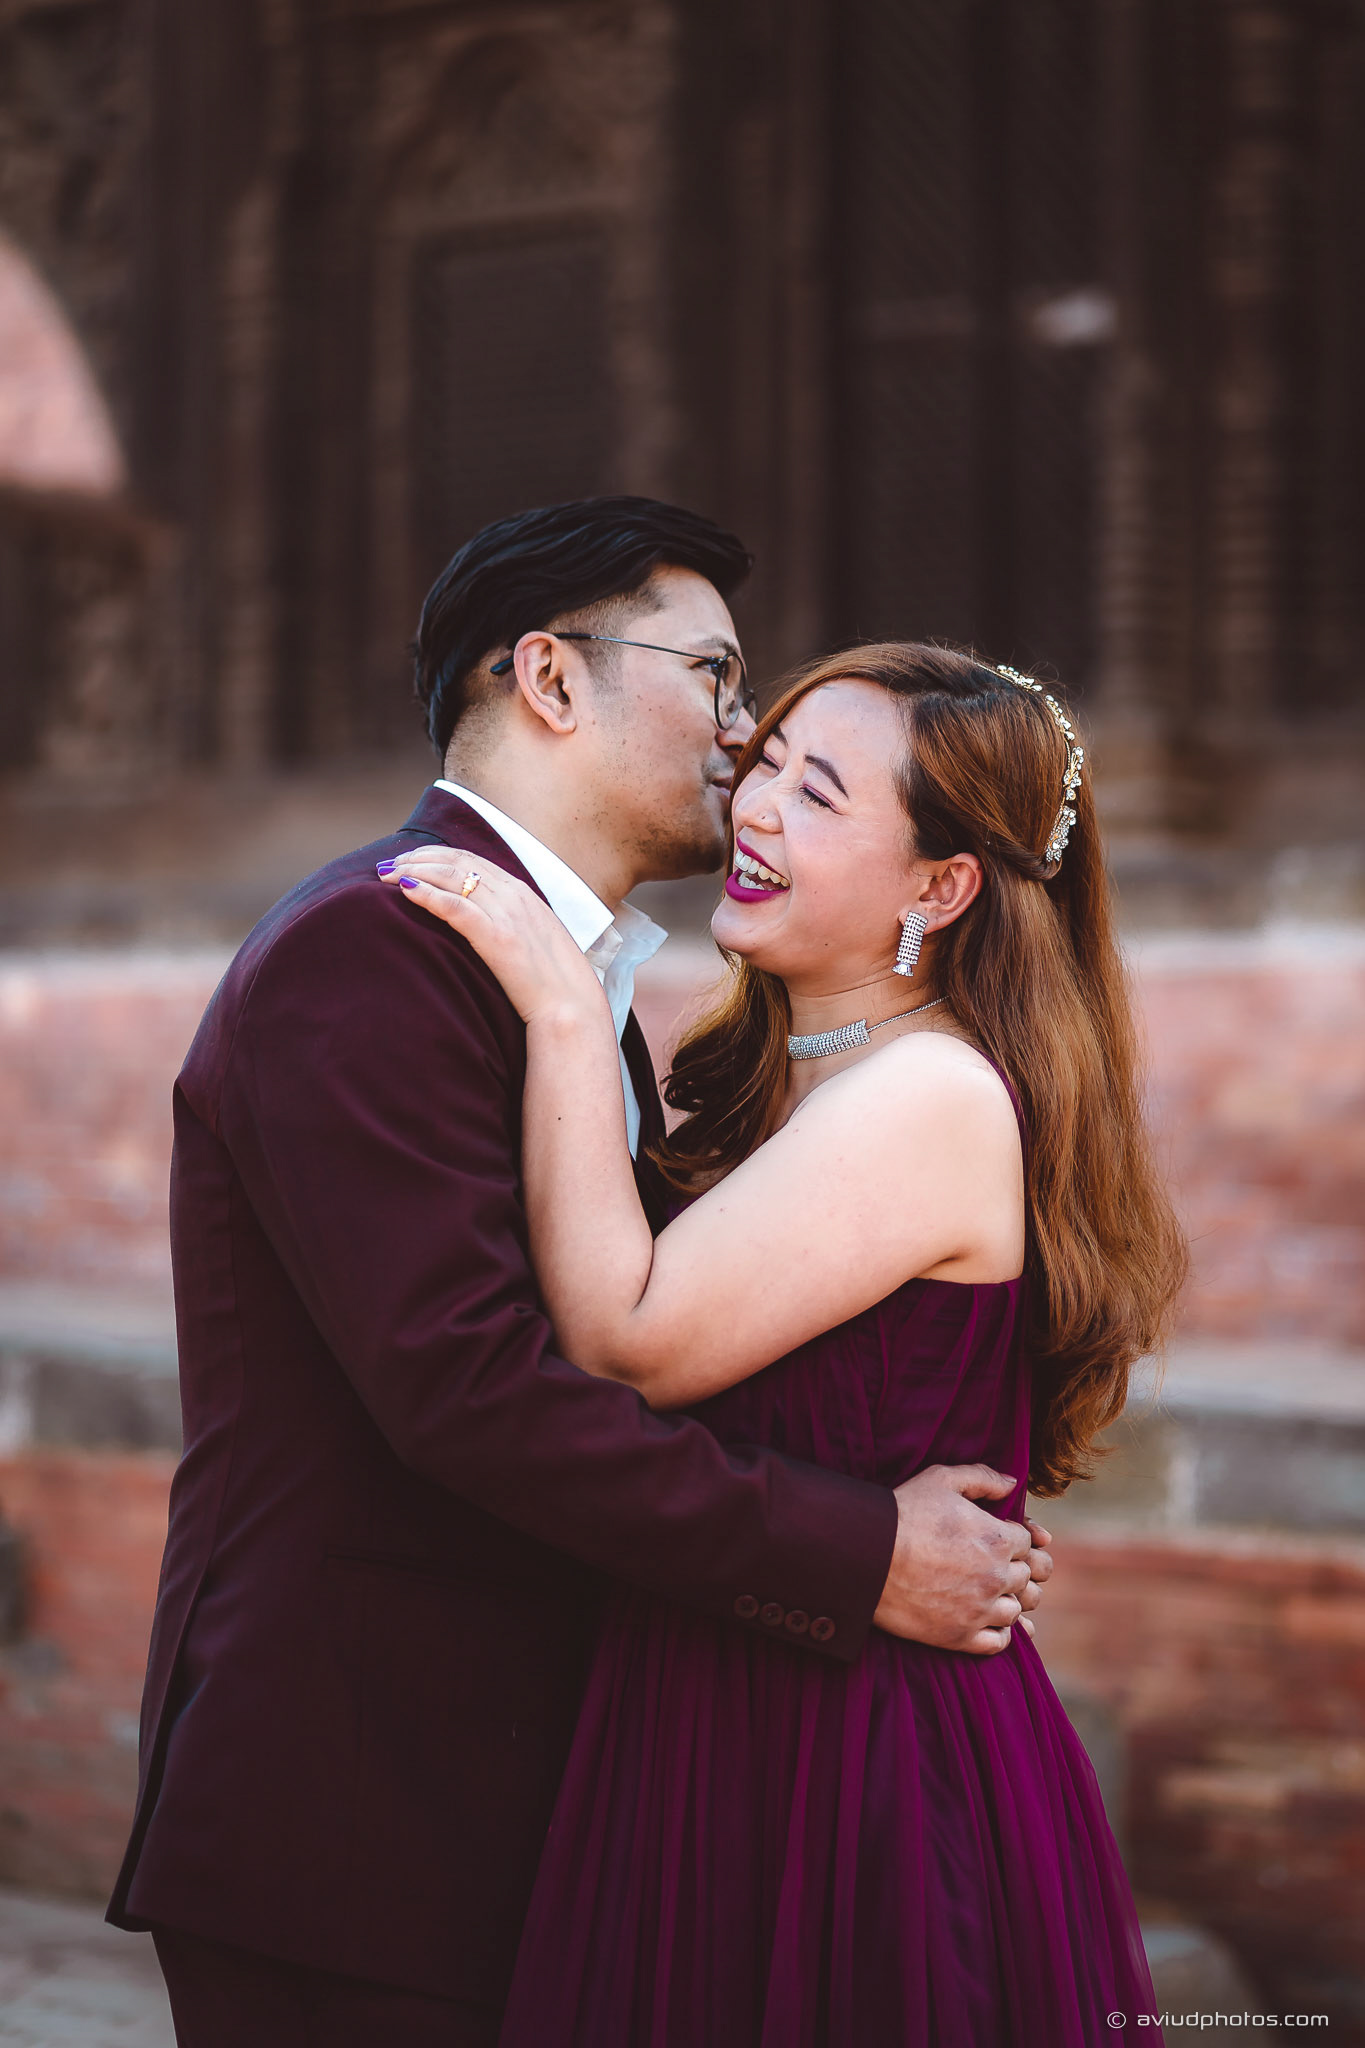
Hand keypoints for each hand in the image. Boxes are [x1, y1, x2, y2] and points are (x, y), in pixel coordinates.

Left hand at [378, 848, 605, 1026]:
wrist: (570, 1006)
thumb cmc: (551, 981)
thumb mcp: (532, 938)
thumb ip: (509, 922)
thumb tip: (479, 921)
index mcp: (522, 892)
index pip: (471, 859)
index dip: (435, 855)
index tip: (409, 860)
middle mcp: (513, 895)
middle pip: (456, 862)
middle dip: (417, 858)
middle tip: (388, 865)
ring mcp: (507, 914)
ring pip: (452, 878)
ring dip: (414, 872)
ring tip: (386, 876)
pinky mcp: (497, 938)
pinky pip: (456, 907)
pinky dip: (428, 895)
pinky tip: (406, 891)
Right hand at [872, 1464, 1053, 1656]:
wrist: (866, 1556)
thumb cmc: (903, 1513)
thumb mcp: (941, 1479)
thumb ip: (982, 1477)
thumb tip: (1012, 1483)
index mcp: (998, 1538)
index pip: (1030, 1543)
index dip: (1017, 1538)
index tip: (999, 1538)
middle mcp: (997, 1577)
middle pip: (1029, 1577)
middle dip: (1018, 1568)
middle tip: (996, 1564)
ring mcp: (980, 1610)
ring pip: (1017, 1610)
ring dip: (1009, 1600)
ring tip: (989, 1591)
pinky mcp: (960, 1636)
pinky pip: (999, 1642)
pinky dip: (999, 1632)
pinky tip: (984, 1619)